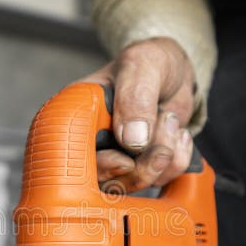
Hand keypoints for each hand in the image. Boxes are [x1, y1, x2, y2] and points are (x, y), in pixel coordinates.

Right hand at [76, 37, 195, 192]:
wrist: (175, 74)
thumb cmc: (151, 62)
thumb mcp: (143, 65)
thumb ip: (135, 98)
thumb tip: (132, 141)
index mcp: (76, 112)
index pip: (69, 153)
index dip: (97, 165)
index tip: (124, 160)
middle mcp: (90, 140)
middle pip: (101, 180)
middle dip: (140, 166)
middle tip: (162, 137)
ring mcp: (113, 158)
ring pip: (133, 183)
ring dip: (163, 156)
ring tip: (170, 120)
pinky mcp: (137, 168)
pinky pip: (158, 181)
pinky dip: (176, 160)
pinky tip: (176, 133)